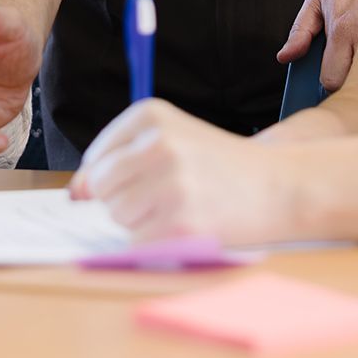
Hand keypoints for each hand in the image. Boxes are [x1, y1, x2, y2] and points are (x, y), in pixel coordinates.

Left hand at [70, 100, 294, 245]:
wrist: (282, 186)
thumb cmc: (221, 166)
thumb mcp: (173, 139)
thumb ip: (120, 159)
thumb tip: (75, 193)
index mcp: (150, 114)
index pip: (97, 157)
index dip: (117, 178)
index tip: (152, 176)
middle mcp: (158, 143)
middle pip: (102, 187)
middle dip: (126, 199)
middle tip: (169, 194)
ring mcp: (170, 184)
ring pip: (117, 216)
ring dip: (142, 222)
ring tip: (181, 207)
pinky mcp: (181, 224)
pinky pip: (138, 243)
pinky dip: (157, 243)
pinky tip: (188, 226)